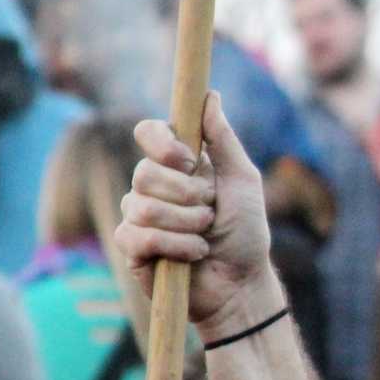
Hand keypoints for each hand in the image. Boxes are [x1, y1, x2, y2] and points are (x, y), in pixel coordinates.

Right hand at [117, 94, 277, 339]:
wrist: (241, 284)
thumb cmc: (246, 232)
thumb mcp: (243, 180)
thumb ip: (223, 140)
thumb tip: (209, 95)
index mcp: (177, 165)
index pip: (147, 132)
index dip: (163, 143)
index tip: (190, 160)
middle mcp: (152, 186)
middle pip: (145, 172)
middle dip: (189, 196)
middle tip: (211, 212)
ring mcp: (139, 217)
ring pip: (142, 206)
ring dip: (187, 224)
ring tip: (206, 237)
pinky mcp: (133, 249)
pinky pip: (139, 236)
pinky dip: (176, 246)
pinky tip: (193, 255)